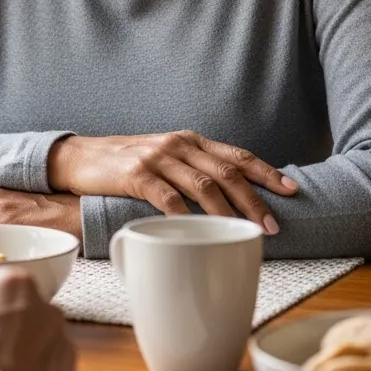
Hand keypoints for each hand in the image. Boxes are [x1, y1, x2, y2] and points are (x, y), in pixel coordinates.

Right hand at [49, 131, 298, 233]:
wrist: (79, 157)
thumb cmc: (125, 163)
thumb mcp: (163, 156)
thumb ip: (192, 167)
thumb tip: (232, 194)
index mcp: (188, 141)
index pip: (235, 155)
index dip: (266, 171)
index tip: (291, 190)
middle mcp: (176, 145)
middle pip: (226, 172)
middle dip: (254, 199)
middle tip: (273, 225)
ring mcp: (155, 158)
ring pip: (202, 184)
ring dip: (229, 209)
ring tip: (245, 230)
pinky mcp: (134, 174)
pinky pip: (166, 196)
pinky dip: (185, 213)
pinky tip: (196, 228)